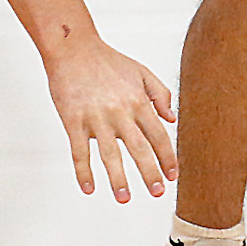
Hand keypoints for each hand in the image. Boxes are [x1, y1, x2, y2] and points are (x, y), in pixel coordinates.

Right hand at [43, 36, 177, 202]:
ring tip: (125, 197)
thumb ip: (160, 93)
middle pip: (139, 149)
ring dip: (118, 179)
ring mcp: (96, 118)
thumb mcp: (141, 71)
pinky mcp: (73, 120)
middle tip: (157, 192)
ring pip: (110, 155)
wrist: (73, 48)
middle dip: (150, 174)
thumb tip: (171, 118)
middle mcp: (119, 111)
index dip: (168, 157)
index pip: (158, 135)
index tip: (173, 175)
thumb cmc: (106, 60)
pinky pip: (79, 151)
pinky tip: (89, 187)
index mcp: (138, 101)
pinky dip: (83, 171)